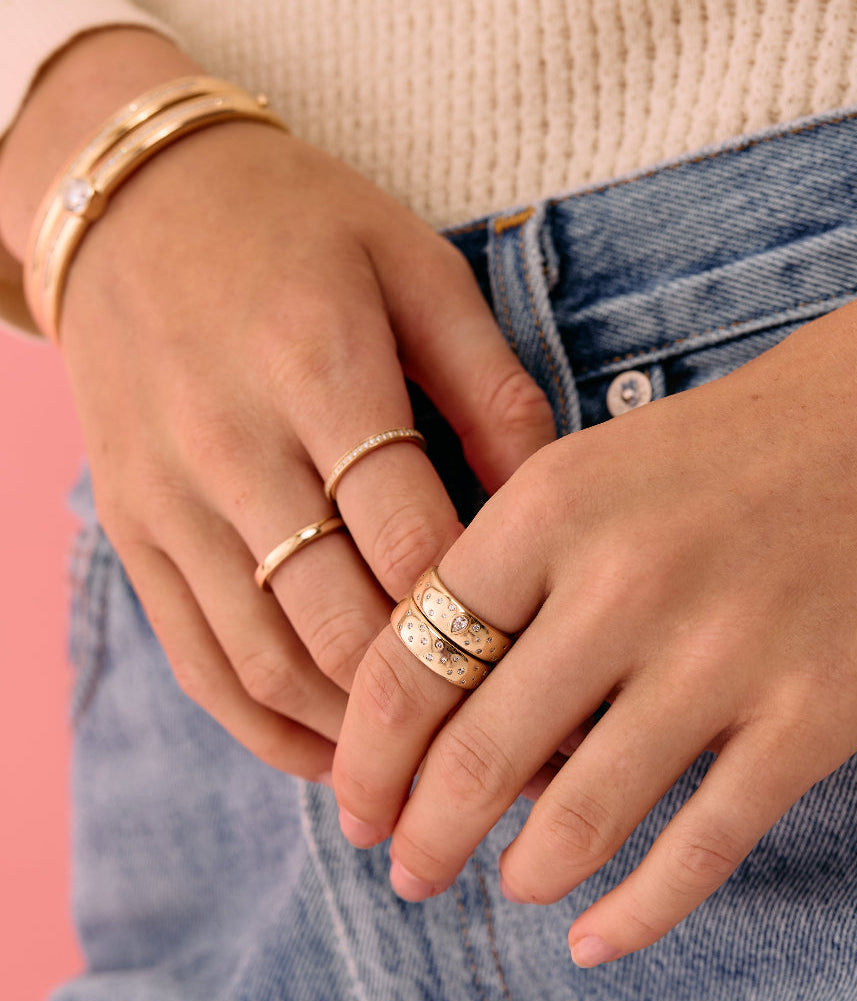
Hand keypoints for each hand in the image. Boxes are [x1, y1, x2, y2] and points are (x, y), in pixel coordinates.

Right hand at [43, 93, 551, 777]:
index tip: (562, 686)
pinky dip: (268, 729)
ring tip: (437, 780)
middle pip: (344, 624)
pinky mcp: (134, 532)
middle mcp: (234, 446)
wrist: (133, 202)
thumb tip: (555, 501)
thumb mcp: (412, 263)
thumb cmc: (296, 225)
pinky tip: (336, 759)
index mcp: (321, 368)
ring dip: (357, 741)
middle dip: (436, 711)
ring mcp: (171, 500)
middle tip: (516, 761)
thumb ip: (489, 384)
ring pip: (269, 663)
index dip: (492, 632)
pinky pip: (199, 662)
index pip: (417, 543)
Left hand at [332, 230, 856, 962]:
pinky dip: (636, 913)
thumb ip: (516, 572)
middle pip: (475, 757)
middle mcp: (621, 584)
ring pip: (577, 820)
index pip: (408, 661)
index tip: (356, 803)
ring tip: (505, 886)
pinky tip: (596, 941)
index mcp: (550, 506)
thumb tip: (449, 707)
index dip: (364, 755)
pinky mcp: (812, 720)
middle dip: (422, 836)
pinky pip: (700, 850)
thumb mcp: (604, 465)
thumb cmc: (753, 439)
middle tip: (404, 870)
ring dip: (519, 875)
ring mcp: (722, 658)